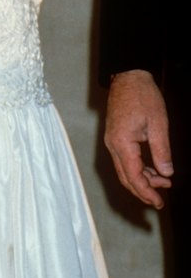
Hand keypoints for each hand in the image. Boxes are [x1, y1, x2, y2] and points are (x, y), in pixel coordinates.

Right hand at [104, 69, 172, 208]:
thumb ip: (162, 150)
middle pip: (125, 177)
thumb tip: (166, 173)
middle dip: (143, 190)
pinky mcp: (115, 136)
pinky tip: (152, 169)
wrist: (128, 75)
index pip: (133, 176)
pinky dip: (137, 168)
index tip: (159, 202)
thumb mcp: (158, 123)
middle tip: (160, 199)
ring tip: (162, 182)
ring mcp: (112, 140)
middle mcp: (113, 144)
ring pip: (124, 169)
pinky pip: (124, 159)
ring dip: (141, 179)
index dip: (146, 192)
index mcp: (122, 142)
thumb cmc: (142, 95)